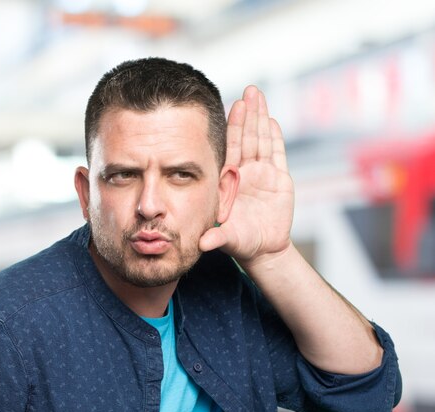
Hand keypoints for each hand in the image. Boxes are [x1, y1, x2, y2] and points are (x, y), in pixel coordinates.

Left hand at [199, 85, 294, 266]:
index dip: (232, 129)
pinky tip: (272, 120)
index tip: (231, 108)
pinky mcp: (279, 179)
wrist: (264, 250)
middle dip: (247, 116)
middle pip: (246, 139)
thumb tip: (203, 245)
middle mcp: (244, 174)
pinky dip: (275, 137)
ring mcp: (262, 175)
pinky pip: (277, 154)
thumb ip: (217, 238)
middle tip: (248, 91)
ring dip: (260, 119)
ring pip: (261, 141)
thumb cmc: (242, 244)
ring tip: (258, 95)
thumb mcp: (228, 239)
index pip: (230, 150)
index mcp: (229, 182)